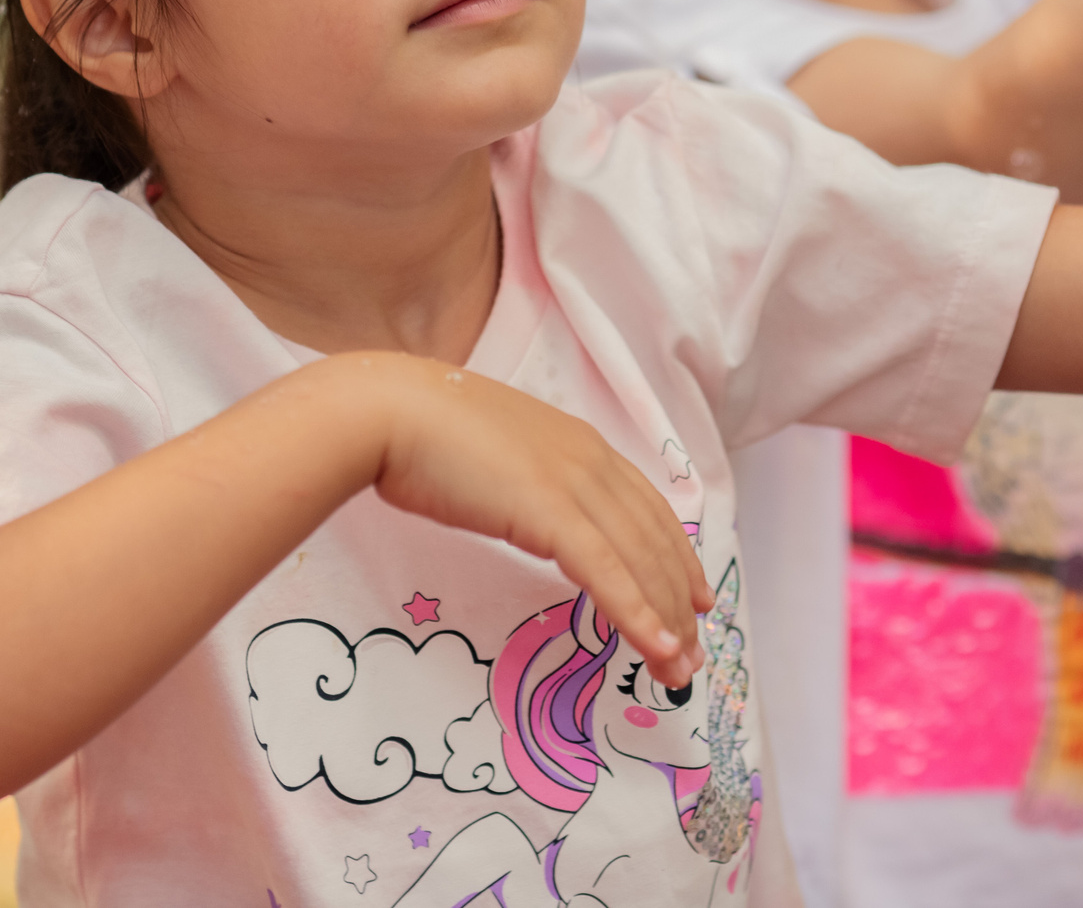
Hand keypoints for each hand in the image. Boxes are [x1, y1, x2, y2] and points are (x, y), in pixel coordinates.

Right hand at [348, 354, 712, 684]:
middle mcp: (589, 460)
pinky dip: (638, 614)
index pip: (647, 508)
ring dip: (666, 620)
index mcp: (578, 443)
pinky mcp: (550, 511)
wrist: (389, 411)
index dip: (676, 557)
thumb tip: (525, 509)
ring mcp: (572, 483)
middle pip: (654, 540)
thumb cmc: (421, 433)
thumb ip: (524, 480)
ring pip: (640, 561)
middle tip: (692, 654)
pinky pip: (607, 572)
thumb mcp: (493, 455)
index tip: (693, 598)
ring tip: (679, 671)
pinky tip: (658, 648)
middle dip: (679, 602)